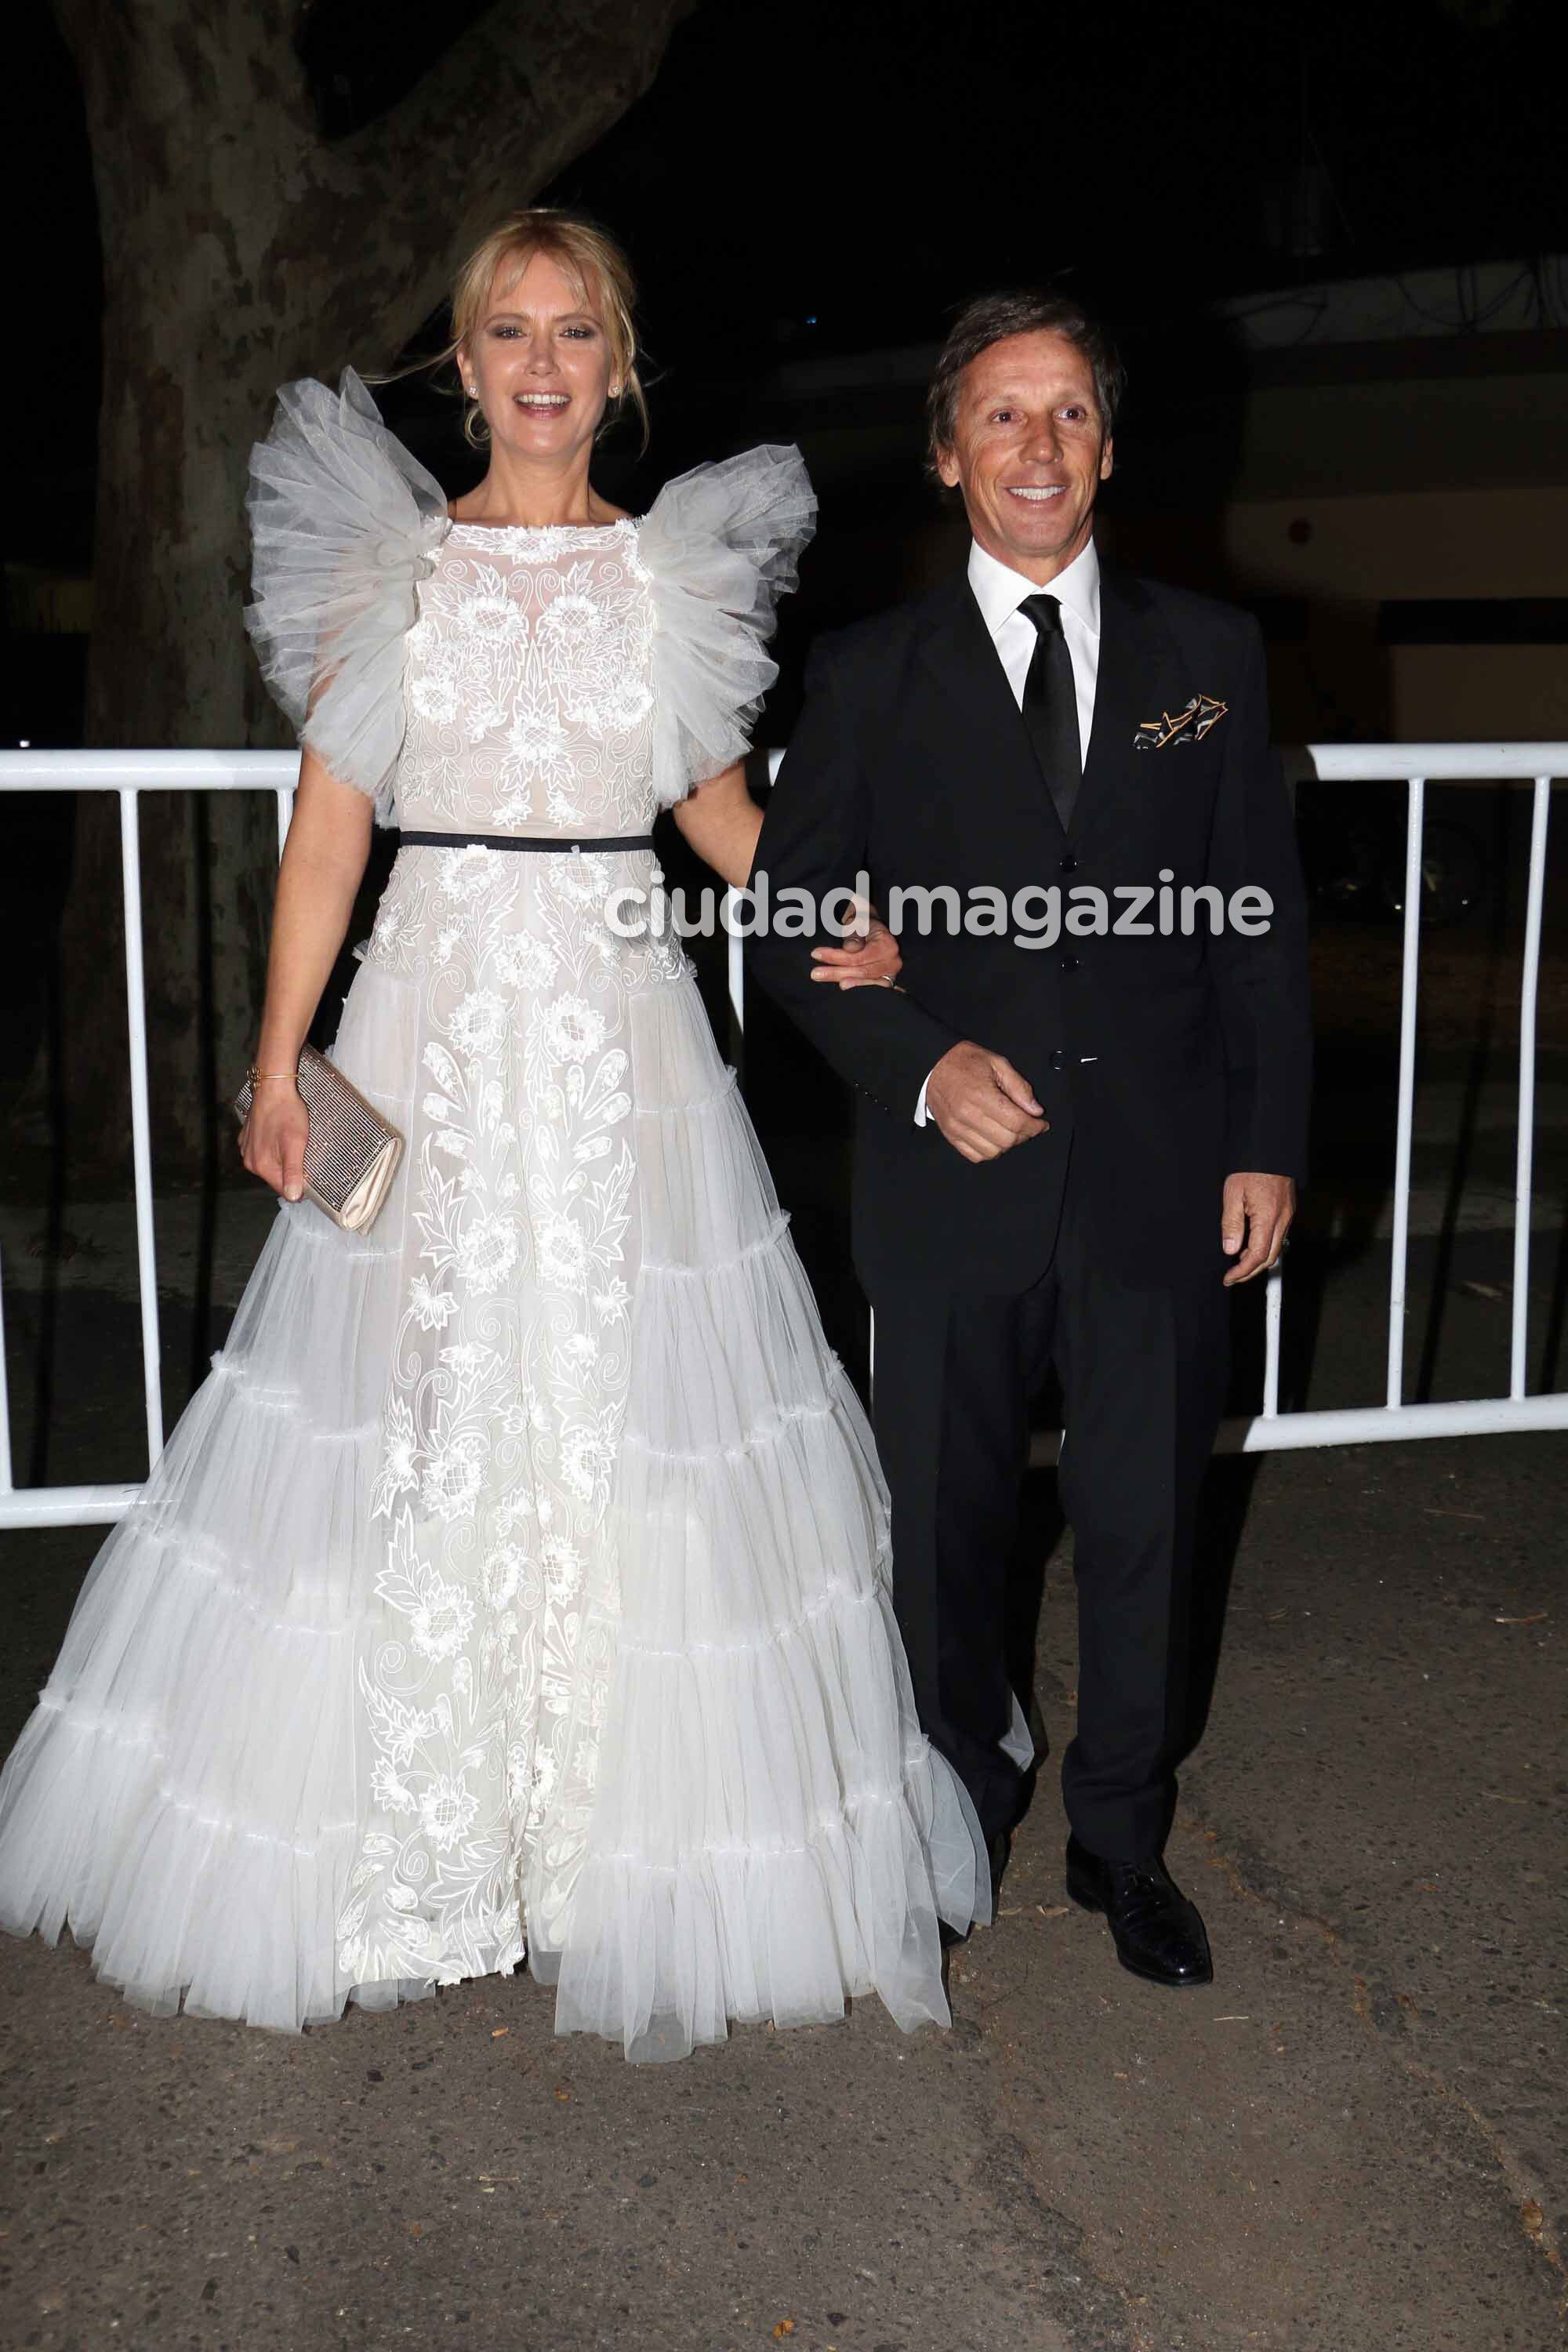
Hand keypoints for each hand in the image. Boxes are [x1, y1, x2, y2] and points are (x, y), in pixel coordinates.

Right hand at [242, 1077, 308, 1201]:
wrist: (272, 1087)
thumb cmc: (287, 1113)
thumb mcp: (295, 1144)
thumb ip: (293, 1171)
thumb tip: (294, 1197)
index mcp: (262, 1166)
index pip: (285, 1190)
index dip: (301, 1185)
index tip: (311, 1172)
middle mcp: (250, 1161)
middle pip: (277, 1178)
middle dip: (292, 1171)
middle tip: (304, 1153)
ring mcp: (246, 1149)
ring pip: (270, 1165)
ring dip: (283, 1159)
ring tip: (293, 1143)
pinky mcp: (246, 1139)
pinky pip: (262, 1152)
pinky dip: (273, 1149)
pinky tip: (280, 1137)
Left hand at [810, 903, 901, 989]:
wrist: (871, 927)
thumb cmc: (862, 923)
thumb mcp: (856, 922)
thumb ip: (854, 935)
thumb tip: (850, 948)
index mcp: (888, 945)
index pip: (859, 957)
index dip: (837, 957)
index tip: (816, 954)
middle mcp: (893, 961)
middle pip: (861, 971)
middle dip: (836, 972)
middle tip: (815, 973)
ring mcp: (890, 973)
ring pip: (864, 980)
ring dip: (842, 979)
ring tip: (822, 977)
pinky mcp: (885, 980)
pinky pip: (869, 986)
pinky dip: (855, 985)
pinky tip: (841, 984)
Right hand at [926, 1042, 1046, 1162]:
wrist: (933, 1065)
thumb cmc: (965, 1061)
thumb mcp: (997, 1063)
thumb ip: (1019, 1087)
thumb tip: (1035, 1110)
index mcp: (981, 1095)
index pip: (1017, 1122)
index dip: (1035, 1126)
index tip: (1041, 1124)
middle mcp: (967, 1115)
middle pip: (1007, 1140)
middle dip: (1024, 1135)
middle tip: (1027, 1126)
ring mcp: (957, 1128)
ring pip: (992, 1152)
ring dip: (1007, 1145)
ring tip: (1009, 1131)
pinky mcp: (950, 1135)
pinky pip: (975, 1156)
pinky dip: (989, 1151)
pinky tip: (993, 1137)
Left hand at [1221, 1172, 1294, 1283]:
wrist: (1270, 1148)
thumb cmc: (1251, 1167)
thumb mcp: (1232, 1193)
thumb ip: (1231, 1223)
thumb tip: (1230, 1249)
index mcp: (1268, 1216)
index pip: (1257, 1255)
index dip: (1243, 1271)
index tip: (1229, 1277)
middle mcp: (1282, 1219)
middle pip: (1270, 1257)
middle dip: (1251, 1271)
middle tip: (1233, 1277)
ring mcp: (1288, 1215)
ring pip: (1276, 1248)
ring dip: (1258, 1260)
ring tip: (1238, 1263)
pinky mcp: (1288, 1210)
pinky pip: (1278, 1236)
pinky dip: (1265, 1246)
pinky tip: (1250, 1244)